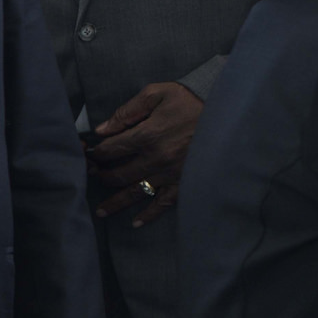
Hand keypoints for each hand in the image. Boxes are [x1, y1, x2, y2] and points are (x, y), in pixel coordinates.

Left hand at [87, 82, 202, 225]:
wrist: (227, 112)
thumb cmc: (191, 100)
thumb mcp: (158, 94)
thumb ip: (128, 110)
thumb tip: (102, 130)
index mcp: (147, 135)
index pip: (110, 150)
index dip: (96, 153)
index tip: (90, 154)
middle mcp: (155, 158)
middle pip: (118, 174)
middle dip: (101, 176)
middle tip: (92, 177)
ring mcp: (170, 174)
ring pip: (135, 193)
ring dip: (115, 203)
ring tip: (100, 212)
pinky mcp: (184, 183)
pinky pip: (163, 203)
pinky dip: (149, 215)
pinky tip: (136, 223)